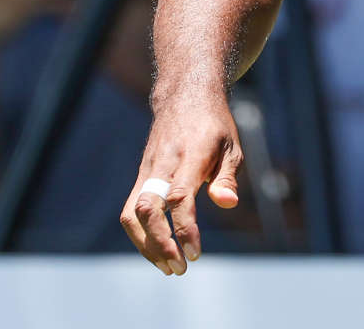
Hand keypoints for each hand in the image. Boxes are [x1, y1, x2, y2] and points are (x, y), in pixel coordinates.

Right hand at [120, 89, 242, 275]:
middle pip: (147, 206)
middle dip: (160, 243)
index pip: (179, 195)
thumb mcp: (232, 147)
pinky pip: (131, 210)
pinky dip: (141, 236)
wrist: (183, 96)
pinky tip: (158, 251)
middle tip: (180, 268)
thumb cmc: (213, 126)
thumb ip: (228, 178)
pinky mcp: (141, 176)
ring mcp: (148, 169)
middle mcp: (163, 163)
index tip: (194, 254)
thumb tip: (227, 204)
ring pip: (132, 211)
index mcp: (190, 154)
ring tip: (167, 267)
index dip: (184, 227)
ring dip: (145, 245)